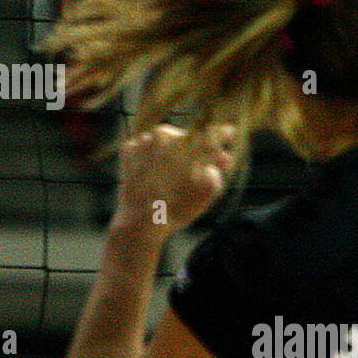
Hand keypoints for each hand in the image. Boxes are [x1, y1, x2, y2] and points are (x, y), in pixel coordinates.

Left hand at [112, 124, 234, 238]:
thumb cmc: (177, 209)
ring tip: (169, 178)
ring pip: (164, 141)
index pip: (209, 133)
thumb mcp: (206, 193)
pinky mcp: (128, 149)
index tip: (229, 133)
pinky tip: (151, 176)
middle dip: (194, 150)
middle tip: (194, 169)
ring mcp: (143, 141)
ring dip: (170, 154)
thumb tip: (224, 156)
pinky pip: (144, 148)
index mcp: (188, 143)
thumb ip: (218, 171)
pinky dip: (149, 158)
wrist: (139, 223)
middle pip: (186, 137)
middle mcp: (164, 134)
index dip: (222, 134)